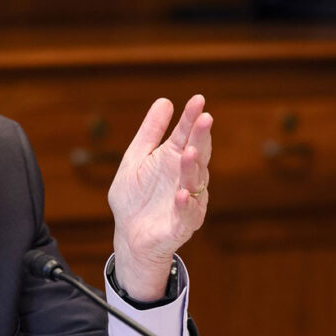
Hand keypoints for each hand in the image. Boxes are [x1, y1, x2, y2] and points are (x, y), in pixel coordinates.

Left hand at [108, 95, 211, 300]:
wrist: (130, 235)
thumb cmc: (135, 197)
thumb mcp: (136, 159)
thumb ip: (150, 132)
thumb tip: (165, 100)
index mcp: (174, 159)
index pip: (186, 134)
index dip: (191, 118)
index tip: (198, 100)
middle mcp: (186, 177)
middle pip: (196, 154)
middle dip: (200, 137)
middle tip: (205, 119)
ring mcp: (188, 200)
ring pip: (194, 182)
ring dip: (192, 167)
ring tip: (189, 151)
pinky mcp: (182, 224)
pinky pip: (187, 213)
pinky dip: (184, 204)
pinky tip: (181, 193)